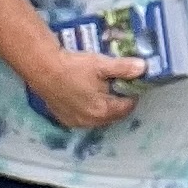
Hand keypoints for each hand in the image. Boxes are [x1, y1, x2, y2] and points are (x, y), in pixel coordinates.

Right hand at [25, 47, 145, 129]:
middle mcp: (91, 121)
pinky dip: (88, 108)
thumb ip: (124, 68)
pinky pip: (83, 117)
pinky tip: (86, 95)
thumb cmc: (74, 67)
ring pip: (99, 117)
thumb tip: (144, 68)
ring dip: (103, 106)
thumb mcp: (102, 65)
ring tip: (101, 88)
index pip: (127, 107)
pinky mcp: (64, 118)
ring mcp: (76, 122)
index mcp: (103, 111)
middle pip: (114, 114)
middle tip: (116, 84)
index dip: (132, 94)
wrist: (43, 69)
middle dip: (118, 101)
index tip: (130, 82)